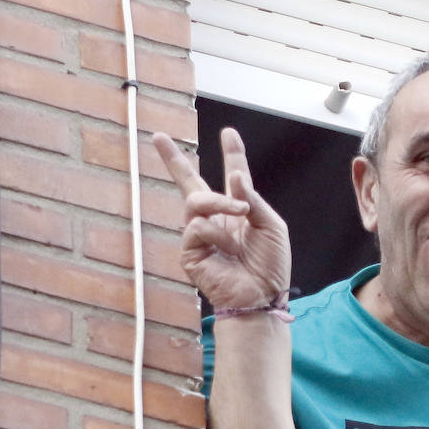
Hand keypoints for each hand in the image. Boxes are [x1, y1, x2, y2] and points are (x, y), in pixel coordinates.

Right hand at [154, 127, 290, 309]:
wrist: (261, 295)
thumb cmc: (270, 265)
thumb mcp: (271, 226)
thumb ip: (252, 199)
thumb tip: (235, 176)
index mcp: (239, 210)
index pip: (234, 177)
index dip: (232, 155)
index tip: (229, 133)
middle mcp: (217, 219)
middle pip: (191, 183)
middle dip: (173, 160)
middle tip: (157, 136)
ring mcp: (200, 234)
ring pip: (197, 200)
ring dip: (221, 203)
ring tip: (240, 214)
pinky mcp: (190, 250)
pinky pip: (197, 226)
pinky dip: (216, 233)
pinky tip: (227, 249)